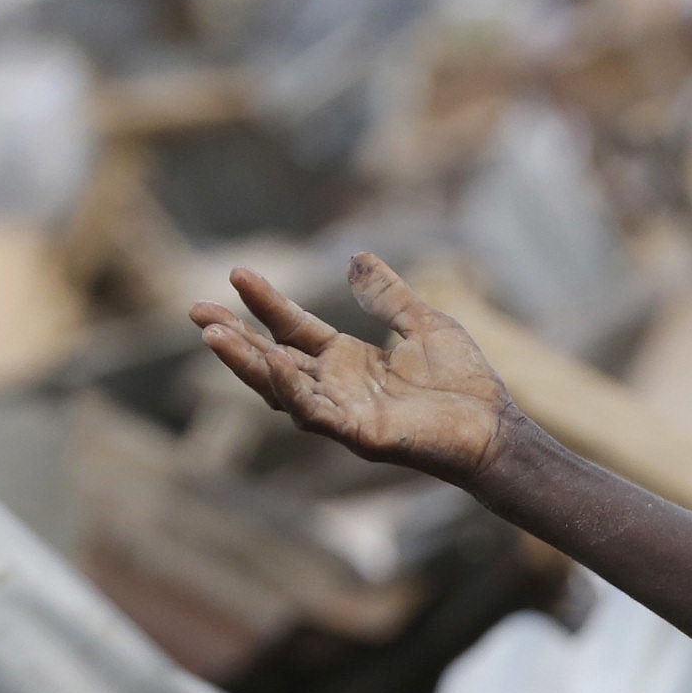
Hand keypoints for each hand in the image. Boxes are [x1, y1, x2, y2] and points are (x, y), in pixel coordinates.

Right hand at [189, 255, 515, 483]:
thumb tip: (357, 257)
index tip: (236, 273)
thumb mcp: (423, 324)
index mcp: (348, 361)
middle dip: (234, 337)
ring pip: (281, 387)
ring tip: (213, 334)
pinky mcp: (358, 435)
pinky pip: (315, 411)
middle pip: (272, 358)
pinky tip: (272, 361)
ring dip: (247, 362)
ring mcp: (344, 412)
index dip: (265, 303)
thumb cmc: (465, 383)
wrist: (495, 427)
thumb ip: (387, 296)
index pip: (294, 327)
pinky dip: (291, 388)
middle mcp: (337, 387)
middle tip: (195, 311)